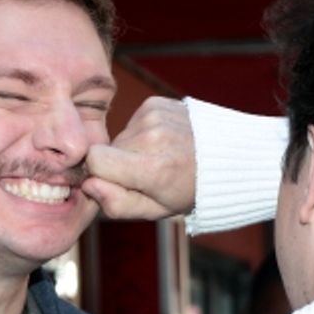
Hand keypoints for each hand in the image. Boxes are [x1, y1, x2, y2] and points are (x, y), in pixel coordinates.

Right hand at [83, 96, 195, 219]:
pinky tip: (163, 142)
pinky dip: (142, 133)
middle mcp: (153, 137)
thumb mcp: (155, 210)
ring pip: (121, 137)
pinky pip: (133, 122)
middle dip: (120, 164)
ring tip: (159, 157)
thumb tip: (88, 185)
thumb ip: (117, 204)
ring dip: (133, 149)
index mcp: (152, 169)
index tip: (119, 182)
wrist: (226, 159)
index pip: (95, 160)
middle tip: (148, 173)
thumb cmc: (186, 190)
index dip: (100, 173)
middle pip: (108, 149)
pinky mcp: (157, 103)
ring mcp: (155, 116)